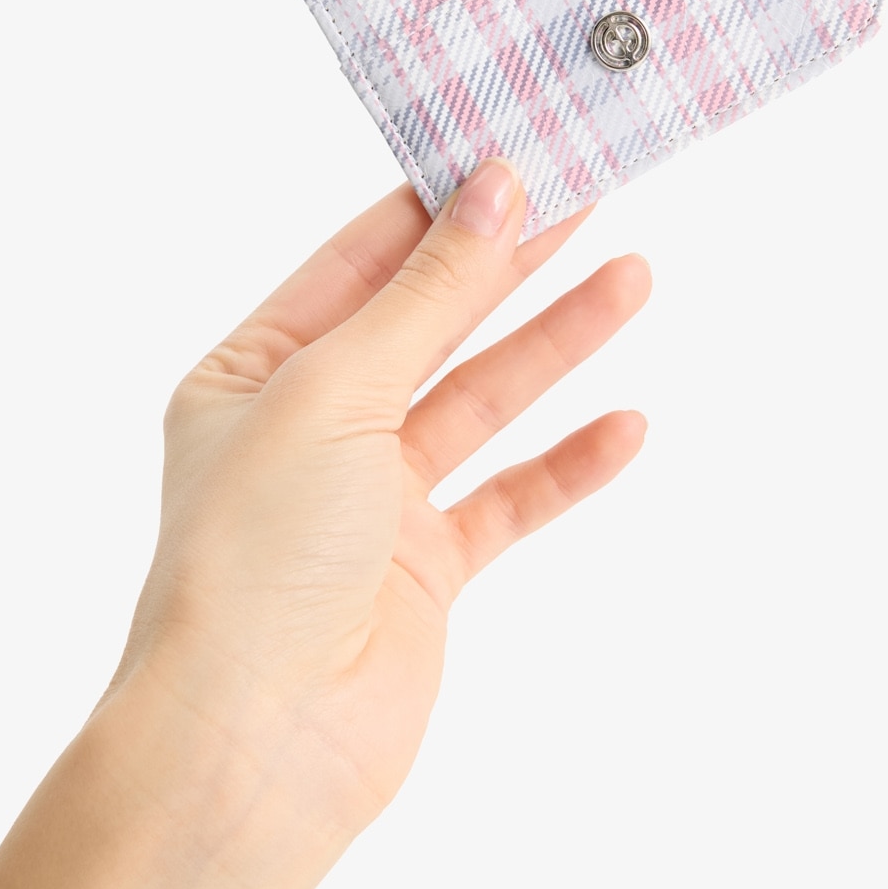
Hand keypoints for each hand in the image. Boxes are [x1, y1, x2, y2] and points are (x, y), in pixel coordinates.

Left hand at [103, 160, 650, 867]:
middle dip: (509, 261)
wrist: (257, 740)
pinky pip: (509, 500)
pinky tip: (625, 423)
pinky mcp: (423, 572)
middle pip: (430, 322)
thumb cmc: (256, 557)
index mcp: (254, 371)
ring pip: (480, 402)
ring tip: (633, 278)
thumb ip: (425, 295)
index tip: (516, 148)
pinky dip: (566, 464)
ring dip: (553, 345)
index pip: (358, 262)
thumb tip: (491, 189)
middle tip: (593, 192)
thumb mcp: (335, 392)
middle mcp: (310, 428)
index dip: (439, 207)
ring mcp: (370, 502)